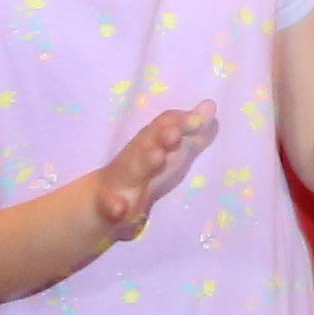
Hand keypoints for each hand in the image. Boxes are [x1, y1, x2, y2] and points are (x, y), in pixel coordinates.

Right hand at [83, 101, 218, 244]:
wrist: (102, 201)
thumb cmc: (145, 171)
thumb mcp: (169, 153)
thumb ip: (190, 133)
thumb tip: (210, 104)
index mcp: (150, 144)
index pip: (163, 126)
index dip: (179, 121)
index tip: (198, 118)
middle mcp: (135, 158)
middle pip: (147, 143)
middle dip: (161, 136)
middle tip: (175, 133)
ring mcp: (121, 181)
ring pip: (132, 170)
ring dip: (145, 162)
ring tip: (158, 157)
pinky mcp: (109, 205)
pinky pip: (109, 206)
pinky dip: (114, 206)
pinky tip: (120, 209)